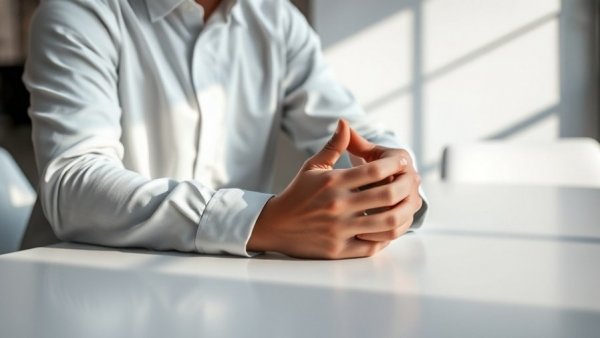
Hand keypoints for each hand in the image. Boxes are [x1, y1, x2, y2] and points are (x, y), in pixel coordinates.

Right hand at [247, 120, 412, 258]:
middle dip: (407, 187)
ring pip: (385, 223)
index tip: (403, 163)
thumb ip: (333, 147)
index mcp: (332, 182)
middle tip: (414, 182)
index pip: (373, 170)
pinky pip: (372, 246)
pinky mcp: (338, 249)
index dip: (394, 165)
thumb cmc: (297, 194)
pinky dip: (386, 238)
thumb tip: (345, 123)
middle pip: (386, 195)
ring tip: (408, 205)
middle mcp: (337, 205)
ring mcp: (339, 229)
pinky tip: (391, 228)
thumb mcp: (312, 167)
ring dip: (403, 213)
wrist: (275, 225)